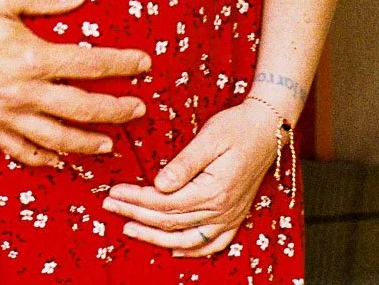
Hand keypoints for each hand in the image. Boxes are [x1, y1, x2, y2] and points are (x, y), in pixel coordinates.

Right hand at [0, 0, 151, 168]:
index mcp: (32, 58)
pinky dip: (45, 159)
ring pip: (58, 139)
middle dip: (116, 111)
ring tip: (109, 144)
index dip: (122, 64)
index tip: (145, 63)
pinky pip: (23, 151)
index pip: (90, 65)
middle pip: (82, 109)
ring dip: (88, 143)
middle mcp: (25, 93)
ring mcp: (7, 115)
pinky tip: (60, 161)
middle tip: (139, 109)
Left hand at [100, 100, 280, 256]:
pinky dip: (192, 251)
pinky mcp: (234, 216)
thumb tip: (158, 185)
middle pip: (170, 221)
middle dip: (136, 215)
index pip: (165, 203)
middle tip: (110, 206)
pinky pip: (213, 244)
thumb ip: (183, 164)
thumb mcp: (209, 138)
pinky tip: (174, 250)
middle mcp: (222, 210)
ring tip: (130, 229)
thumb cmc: (237, 128)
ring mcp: (230, 217)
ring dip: (156, 238)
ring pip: (187, 239)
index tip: (114, 192)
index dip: (136, 199)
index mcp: (214, 191)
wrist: (268, 128)